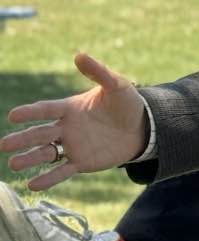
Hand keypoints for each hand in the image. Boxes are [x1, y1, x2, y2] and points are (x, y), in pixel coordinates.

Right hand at [3, 54, 149, 191]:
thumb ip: (98, 72)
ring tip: (12, 164)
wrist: (143, 127)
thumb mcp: (116, 86)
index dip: (30, 112)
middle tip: (4, 145)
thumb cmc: (127, 103)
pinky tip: (32, 185)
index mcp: (70, 108)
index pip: (46, 110)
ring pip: (46, 154)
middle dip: (22, 139)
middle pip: (39, 134)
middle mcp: (65, 128)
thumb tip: (80, 55)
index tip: (13, 116)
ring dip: (29, 159)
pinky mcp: (82, 162)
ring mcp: (72, 146)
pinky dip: (48, 178)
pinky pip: (62, 171)